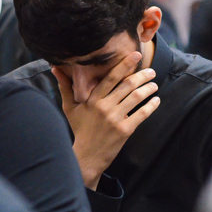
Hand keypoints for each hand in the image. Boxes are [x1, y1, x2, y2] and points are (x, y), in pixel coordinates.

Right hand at [52, 52, 160, 189]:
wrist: (86, 157)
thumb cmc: (79, 130)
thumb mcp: (69, 108)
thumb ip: (65, 87)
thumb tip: (55, 69)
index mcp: (92, 99)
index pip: (111, 77)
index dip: (125, 64)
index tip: (136, 55)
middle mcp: (104, 106)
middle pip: (127, 85)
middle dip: (142, 75)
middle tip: (151, 71)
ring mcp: (115, 118)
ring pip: (136, 97)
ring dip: (148, 88)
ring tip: (154, 84)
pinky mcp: (124, 130)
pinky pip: (142, 114)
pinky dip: (151, 106)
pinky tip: (156, 100)